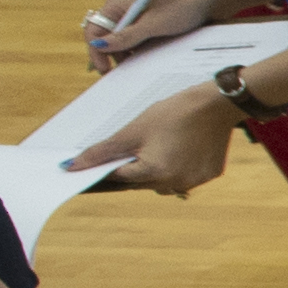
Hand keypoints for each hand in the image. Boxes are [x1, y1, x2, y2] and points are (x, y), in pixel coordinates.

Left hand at [67, 85, 238, 196]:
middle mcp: (175, 183)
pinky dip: (176, 166)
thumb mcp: (133, 130)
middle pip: (140, 182)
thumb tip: (71, 166)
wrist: (217, 104)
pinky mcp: (208, 175)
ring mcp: (194, 181)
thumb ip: (101, 151)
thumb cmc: (173, 113)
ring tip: (158, 145)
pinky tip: (178, 147)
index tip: (99, 163)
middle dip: (132, 168)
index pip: (119, 178)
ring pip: (162, 182)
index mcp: (154, 173)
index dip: (106, 168)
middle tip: (134, 147)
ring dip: (154, 170)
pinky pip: (183, 177)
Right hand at [84, 0, 201, 66]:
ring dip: (126, 56)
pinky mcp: (146, 26)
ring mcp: (133, 19)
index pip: (94, 31)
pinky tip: (145, 60)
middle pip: (106, 39)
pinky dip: (137, 52)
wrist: (206, 1)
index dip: (96, 51)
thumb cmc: (179, 7)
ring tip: (136, 68)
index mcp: (115, 6)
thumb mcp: (151, 25)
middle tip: (122, 74)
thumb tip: (98, 46)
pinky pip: (134, 43)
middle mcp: (121, 12)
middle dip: (111, 56)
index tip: (105, 70)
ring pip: (120, 43)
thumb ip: (125, 37)